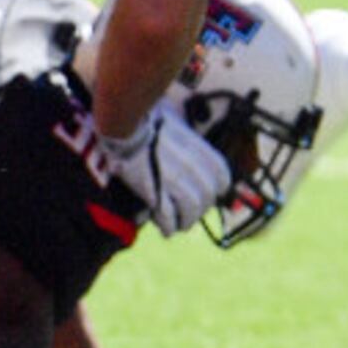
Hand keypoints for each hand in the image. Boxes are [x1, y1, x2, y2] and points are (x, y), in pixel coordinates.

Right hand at [96, 103, 230, 237]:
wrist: (125, 125)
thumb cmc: (147, 118)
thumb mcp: (175, 121)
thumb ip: (185, 135)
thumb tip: (185, 133)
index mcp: (199, 149)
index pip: (222, 174)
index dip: (221, 186)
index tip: (216, 192)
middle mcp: (192, 167)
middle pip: (208, 195)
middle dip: (202, 206)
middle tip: (193, 211)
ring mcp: (174, 181)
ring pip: (192, 209)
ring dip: (188, 220)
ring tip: (181, 224)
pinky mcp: (154, 192)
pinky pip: (168, 216)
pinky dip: (169, 226)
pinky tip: (167, 229)